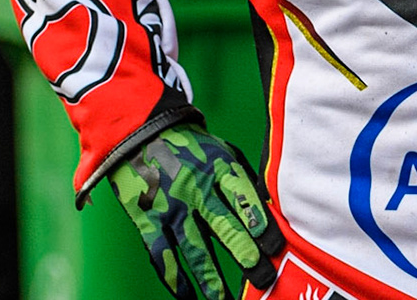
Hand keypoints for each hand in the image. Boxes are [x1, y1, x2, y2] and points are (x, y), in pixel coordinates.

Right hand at [111, 121, 285, 298]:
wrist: (140, 133)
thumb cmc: (190, 147)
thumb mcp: (222, 152)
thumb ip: (243, 179)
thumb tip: (270, 209)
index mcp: (218, 168)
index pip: (244, 197)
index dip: (260, 223)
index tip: (276, 247)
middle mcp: (196, 189)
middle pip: (224, 226)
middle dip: (245, 255)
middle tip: (262, 279)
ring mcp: (171, 207)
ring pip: (194, 248)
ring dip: (211, 278)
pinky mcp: (148, 220)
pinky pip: (161, 254)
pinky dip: (173, 279)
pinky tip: (187, 296)